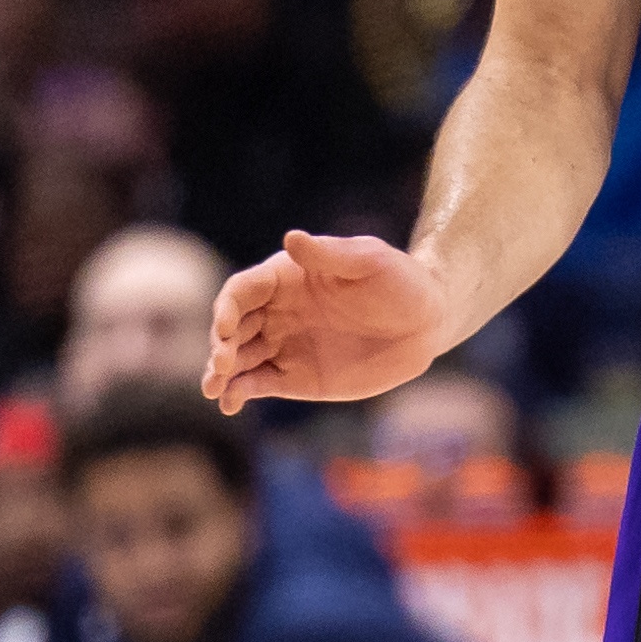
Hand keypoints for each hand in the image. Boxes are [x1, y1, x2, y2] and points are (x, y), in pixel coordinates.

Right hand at [202, 231, 449, 412]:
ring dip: (221, 372)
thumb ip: (329, 254)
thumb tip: (291, 238)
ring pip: (239, 358)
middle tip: (221, 363)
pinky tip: (230, 403)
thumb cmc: (398, 280)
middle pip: (233, 327)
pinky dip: (239, 393)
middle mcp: (276, 311)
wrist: (426, 322)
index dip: (228, 306)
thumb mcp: (368, 260)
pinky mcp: (295, 377)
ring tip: (214, 388)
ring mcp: (283, 345)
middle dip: (220, 344)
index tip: (228, 326)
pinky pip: (258, 384)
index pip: (243, 290)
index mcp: (286, 277)